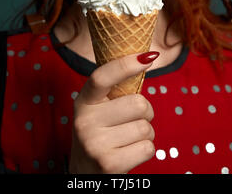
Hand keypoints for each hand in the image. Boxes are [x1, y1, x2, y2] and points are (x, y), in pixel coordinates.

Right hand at [68, 52, 158, 173]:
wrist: (85, 174)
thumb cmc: (101, 133)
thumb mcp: (99, 110)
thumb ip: (115, 90)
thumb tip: (147, 57)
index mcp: (83, 101)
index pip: (102, 77)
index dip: (125, 65)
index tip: (148, 57)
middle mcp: (84, 121)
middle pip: (138, 104)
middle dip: (146, 113)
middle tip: (132, 120)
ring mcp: (95, 143)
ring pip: (146, 127)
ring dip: (145, 133)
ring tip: (128, 139)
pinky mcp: (109, 163)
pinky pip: (148, 147)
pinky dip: (146, 150)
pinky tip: (129, 153)